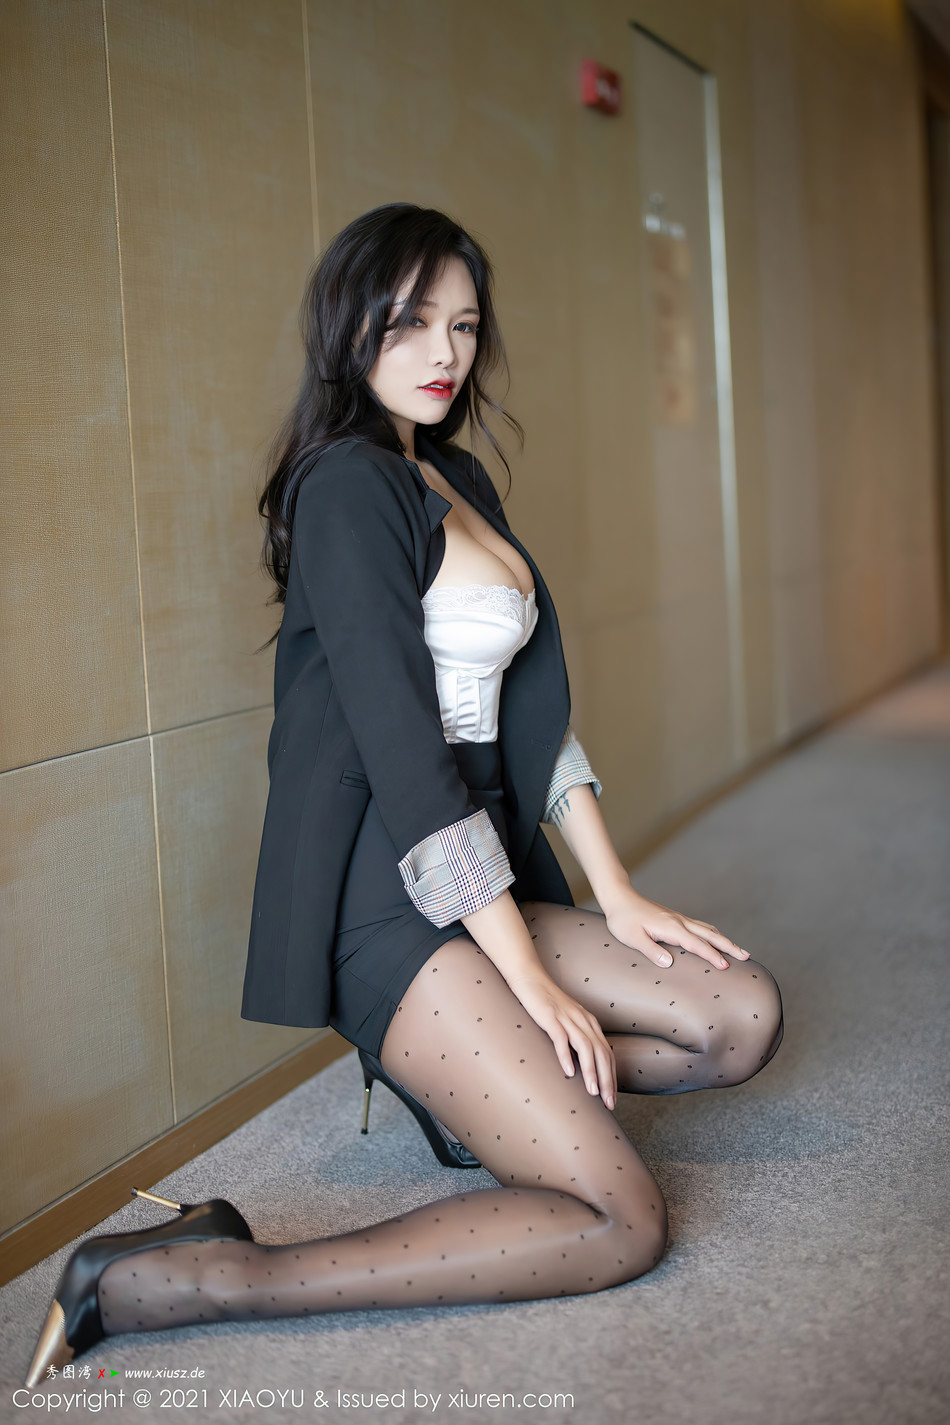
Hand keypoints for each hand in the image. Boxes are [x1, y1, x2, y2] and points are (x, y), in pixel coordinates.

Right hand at [506, 972, 616, 1109]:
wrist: (529, 976)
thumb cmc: (546, 1002)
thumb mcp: (567, 1020)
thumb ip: (575, 1038)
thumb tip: (578, 1065)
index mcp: (589, 1022)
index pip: (607, 1053)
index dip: (611, 1077)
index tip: (612, 1098)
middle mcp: (582, 1020)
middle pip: (601, 1053)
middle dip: (607, 1080)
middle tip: (609, 1103)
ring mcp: (567, 1017)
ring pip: (586, 1047)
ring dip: (591, 1071)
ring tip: (592, 1093)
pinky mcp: (550, 1016)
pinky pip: (561, 1037)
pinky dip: (566, 1055)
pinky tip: (568, 1072)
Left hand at [601, 885, 748, 971]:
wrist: (619, 898)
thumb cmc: (623, 920)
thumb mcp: (632, 938)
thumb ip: (651, 950)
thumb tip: (670, 963)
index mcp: (671, 927)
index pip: (697, 944)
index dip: (712, 956)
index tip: (726, 966)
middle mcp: (679, 921)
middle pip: (710, 934)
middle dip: (729, 946)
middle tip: (746, 957)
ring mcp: (678, 918)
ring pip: (707, 929)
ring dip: (724, 940)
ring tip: (739, 950)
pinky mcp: (675, 918)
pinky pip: (700, 927)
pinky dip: (713, 934)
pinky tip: (716, 938)